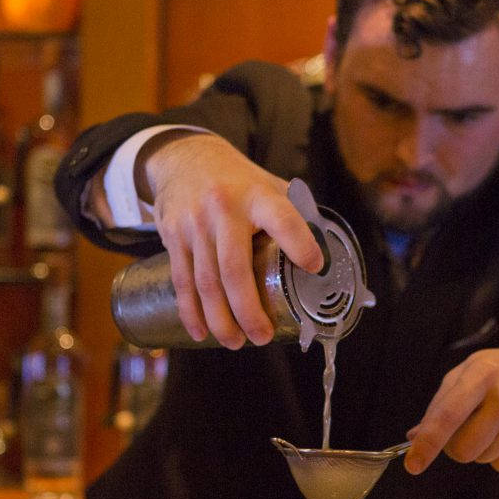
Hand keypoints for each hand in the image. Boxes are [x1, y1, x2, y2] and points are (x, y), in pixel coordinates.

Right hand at [144, 133, 324, 348]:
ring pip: (205, 282)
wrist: (184, 156)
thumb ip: (294, 215)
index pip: (282, 219)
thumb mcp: (268, 185)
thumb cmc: (238, 180)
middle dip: (249, 310)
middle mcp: (223, 209)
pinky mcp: (172, 236)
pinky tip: (201, 332)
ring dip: (220, 320)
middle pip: (235, 269)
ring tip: (236, 343)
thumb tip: (326, 256)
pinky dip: (191, 311)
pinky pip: (181, 281)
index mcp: (257, 196)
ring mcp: (194, 224)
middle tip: (262, 337)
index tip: (314, 267)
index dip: (299, 243)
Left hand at [404, 339, 498, 474]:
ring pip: (483, 459)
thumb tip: (414, 437)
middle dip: (457, 446)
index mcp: (483, 372)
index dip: (428, 443)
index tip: (413, 464)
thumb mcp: (472, 371)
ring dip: (483, 448)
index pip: (448, 415)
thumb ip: (441, 403)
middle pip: (463, 448)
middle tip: (470, 428)